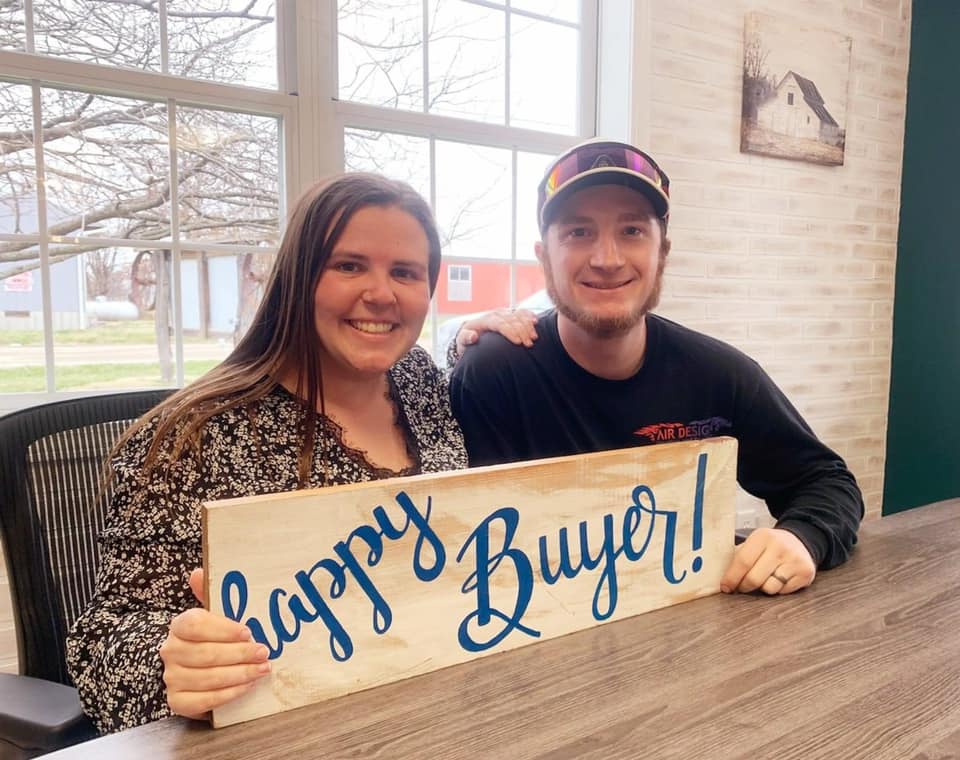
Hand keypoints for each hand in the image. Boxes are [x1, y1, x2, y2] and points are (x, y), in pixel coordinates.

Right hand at [160, 568, 270, 719]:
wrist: (193, 666)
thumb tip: (198, 571)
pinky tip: (248, 686)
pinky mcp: (177, 701)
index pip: (196, 625)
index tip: (248, 632)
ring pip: (208, 678)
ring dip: (240, 674)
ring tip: (262, 669)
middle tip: (264, 652)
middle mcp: (171, 651)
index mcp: (179, 625)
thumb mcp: (214, 614)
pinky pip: (204, 700)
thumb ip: (209, 593)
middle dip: (240, 654)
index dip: (224, 629)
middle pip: (206, 654)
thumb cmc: (211, 636)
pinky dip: (229, 694)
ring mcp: (172, 677)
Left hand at [455, 308, 538, 357]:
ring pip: (518, 316)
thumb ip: (465, 338)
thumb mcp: (461, 341)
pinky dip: (529, 316)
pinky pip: (521, 312)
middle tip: (528, 344)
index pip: (499, 324)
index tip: (518, 342)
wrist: (471, 334)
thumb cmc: (467, 340)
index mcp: (485, 320)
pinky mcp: (510, 315)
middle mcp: (495, 315)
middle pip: (512, 320)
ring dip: (527, 326)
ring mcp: (503, 314)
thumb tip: (473, 336)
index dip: (510, 331)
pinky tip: (535, 321)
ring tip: (533, 337)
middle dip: (522, 331)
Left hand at [720, 527, 815, 594]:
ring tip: (764, 578)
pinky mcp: (805, 573)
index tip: (725, 587)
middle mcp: (780, 547)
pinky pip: (783, 592)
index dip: (732, 577)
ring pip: (769, 588)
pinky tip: (778, 579)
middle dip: (744, 587)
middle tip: (741, 587)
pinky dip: (777, 590)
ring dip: (762, 588)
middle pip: (754, 578)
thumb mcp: (754, 543)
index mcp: (763, 536)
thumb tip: (723, 579)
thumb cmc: (770, 546)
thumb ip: (738, 557)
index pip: (742, 561)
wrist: (800, 542)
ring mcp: (794, 560)